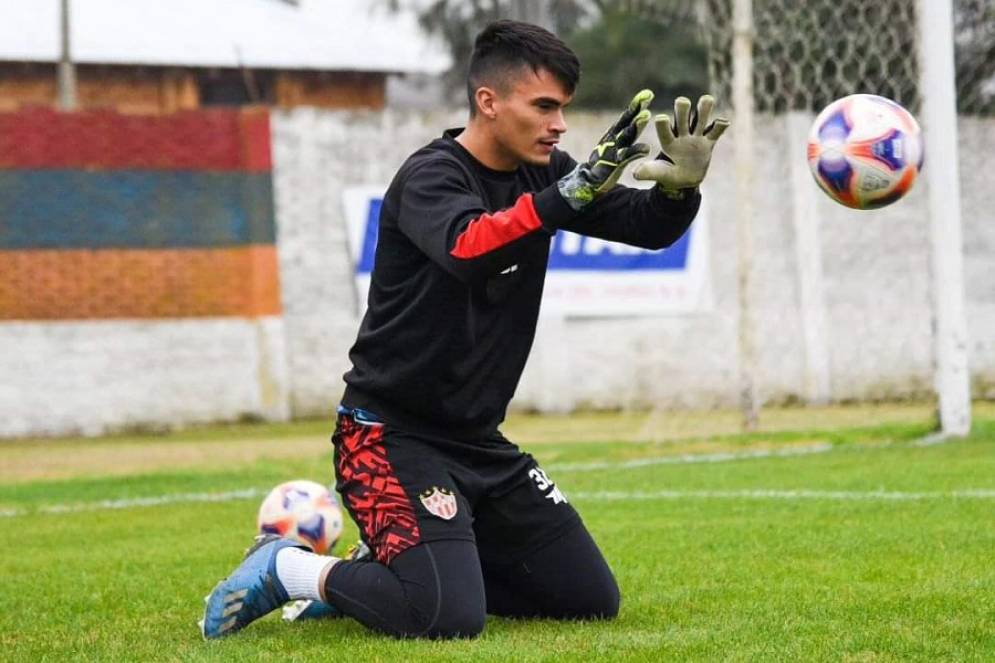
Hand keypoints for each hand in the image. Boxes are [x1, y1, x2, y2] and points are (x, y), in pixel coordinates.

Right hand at [557, 89, 653, 210]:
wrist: (587, 182)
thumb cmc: (603, 164)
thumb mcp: (616, 146)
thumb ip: (626, 134)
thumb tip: (640, 118)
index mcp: (613, 135)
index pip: (626, 117)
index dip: (636, 105)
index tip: (647, 93)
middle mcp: (613, 140)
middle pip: (626, 121)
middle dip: (636, 108)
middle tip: (648, 95)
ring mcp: (613, 151)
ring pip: (626, 136)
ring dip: (636, 126)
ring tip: (647, 116)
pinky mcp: (614, 165)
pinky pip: (626, 157)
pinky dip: (635, 152)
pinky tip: (646, 148)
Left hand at [633, 95, 728, 192]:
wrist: (685, 178)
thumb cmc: (669, 175)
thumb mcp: (659, 174)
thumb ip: (649, 172)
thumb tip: (635, 174)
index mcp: (668, 142)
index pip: (665, 130)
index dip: (663, 125)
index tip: (661, 118)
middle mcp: (681, 135)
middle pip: (682, 116)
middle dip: (682, 110)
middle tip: (682, 102)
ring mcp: (696, 137)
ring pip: (700, 118)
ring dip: (703, 108)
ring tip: (706, 100)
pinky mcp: (709, 141)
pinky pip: (716, 131)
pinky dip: (721, 125)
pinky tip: (723, 122)